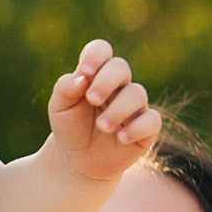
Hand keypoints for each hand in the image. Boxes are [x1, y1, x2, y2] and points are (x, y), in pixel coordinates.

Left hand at [45, 40, 159, 181]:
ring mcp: (134, 106)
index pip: (101, 50)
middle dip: (106, 81)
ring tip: (102, 126)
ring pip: (136, 93)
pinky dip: (137, 128)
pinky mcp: (146, 128)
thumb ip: (65, 89)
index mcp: (96, 75)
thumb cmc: (70, 127)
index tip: (85, 71)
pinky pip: (152, 120)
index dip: (96, 55)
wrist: (77, 160)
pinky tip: (121, 137)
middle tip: (92, 99)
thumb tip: (81, 77)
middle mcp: (118, 86)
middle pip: (120, 67)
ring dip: (117, 109)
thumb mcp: (59, 108)